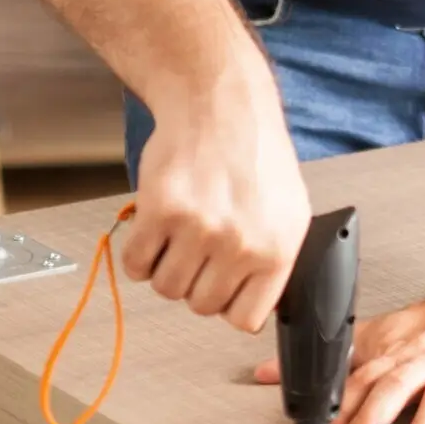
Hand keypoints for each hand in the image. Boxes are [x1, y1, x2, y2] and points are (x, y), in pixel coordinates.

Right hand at [121, 46, 310, 332]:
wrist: (218, 104)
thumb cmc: (252, 154)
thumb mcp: (288, 212)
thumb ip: (273, 261)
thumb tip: (253, 304)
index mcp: (277, 250)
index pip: (244, 319)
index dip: (227, 303)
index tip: (221, 285)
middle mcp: (242, 244)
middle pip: (200, 305)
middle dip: (194, 281)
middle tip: (196, 248)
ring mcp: (201, 229)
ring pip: (167, 288)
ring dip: (164, 267)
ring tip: (177, 235)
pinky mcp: (161, 211)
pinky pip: (136, 263)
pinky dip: (139, 253)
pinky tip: (155, 227)